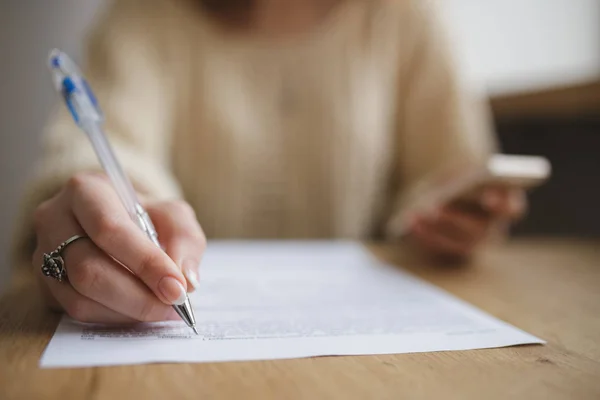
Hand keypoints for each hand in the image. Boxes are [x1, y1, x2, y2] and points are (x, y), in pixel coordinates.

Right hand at [32, 172, 204, 323]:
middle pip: (88, 268)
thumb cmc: (145, 216)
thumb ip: (184, 240)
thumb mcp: (172, 214)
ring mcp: (43, 254)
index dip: (145, 262)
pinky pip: (77, 311)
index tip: (177, 288)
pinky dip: (114, 317)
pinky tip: (139, 312)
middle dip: (137, 295)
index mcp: (85, 191)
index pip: (110, 230)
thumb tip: (186, 280)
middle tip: (172, 306)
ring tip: (162, 310)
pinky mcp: (46, 285)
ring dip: (127, 311)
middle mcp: (54, 220)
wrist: (116, 220)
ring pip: (80, 296)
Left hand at [407, 186, 525, 259]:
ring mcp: (476, 242)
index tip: (488, 198)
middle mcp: (495, 227)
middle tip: (437, 208)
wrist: (442, 192)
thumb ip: (461, 178)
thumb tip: (450, 189)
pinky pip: (442, 247)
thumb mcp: (459, 172)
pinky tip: (410, 221)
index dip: (502, 205)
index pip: (512, 208)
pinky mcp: (455, 250)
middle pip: (480, 229)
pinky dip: (425, 234)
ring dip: (437, 228)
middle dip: (457, 219)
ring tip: (418, 214)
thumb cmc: (455, 178)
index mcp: (506, 203)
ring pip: (460, 242)